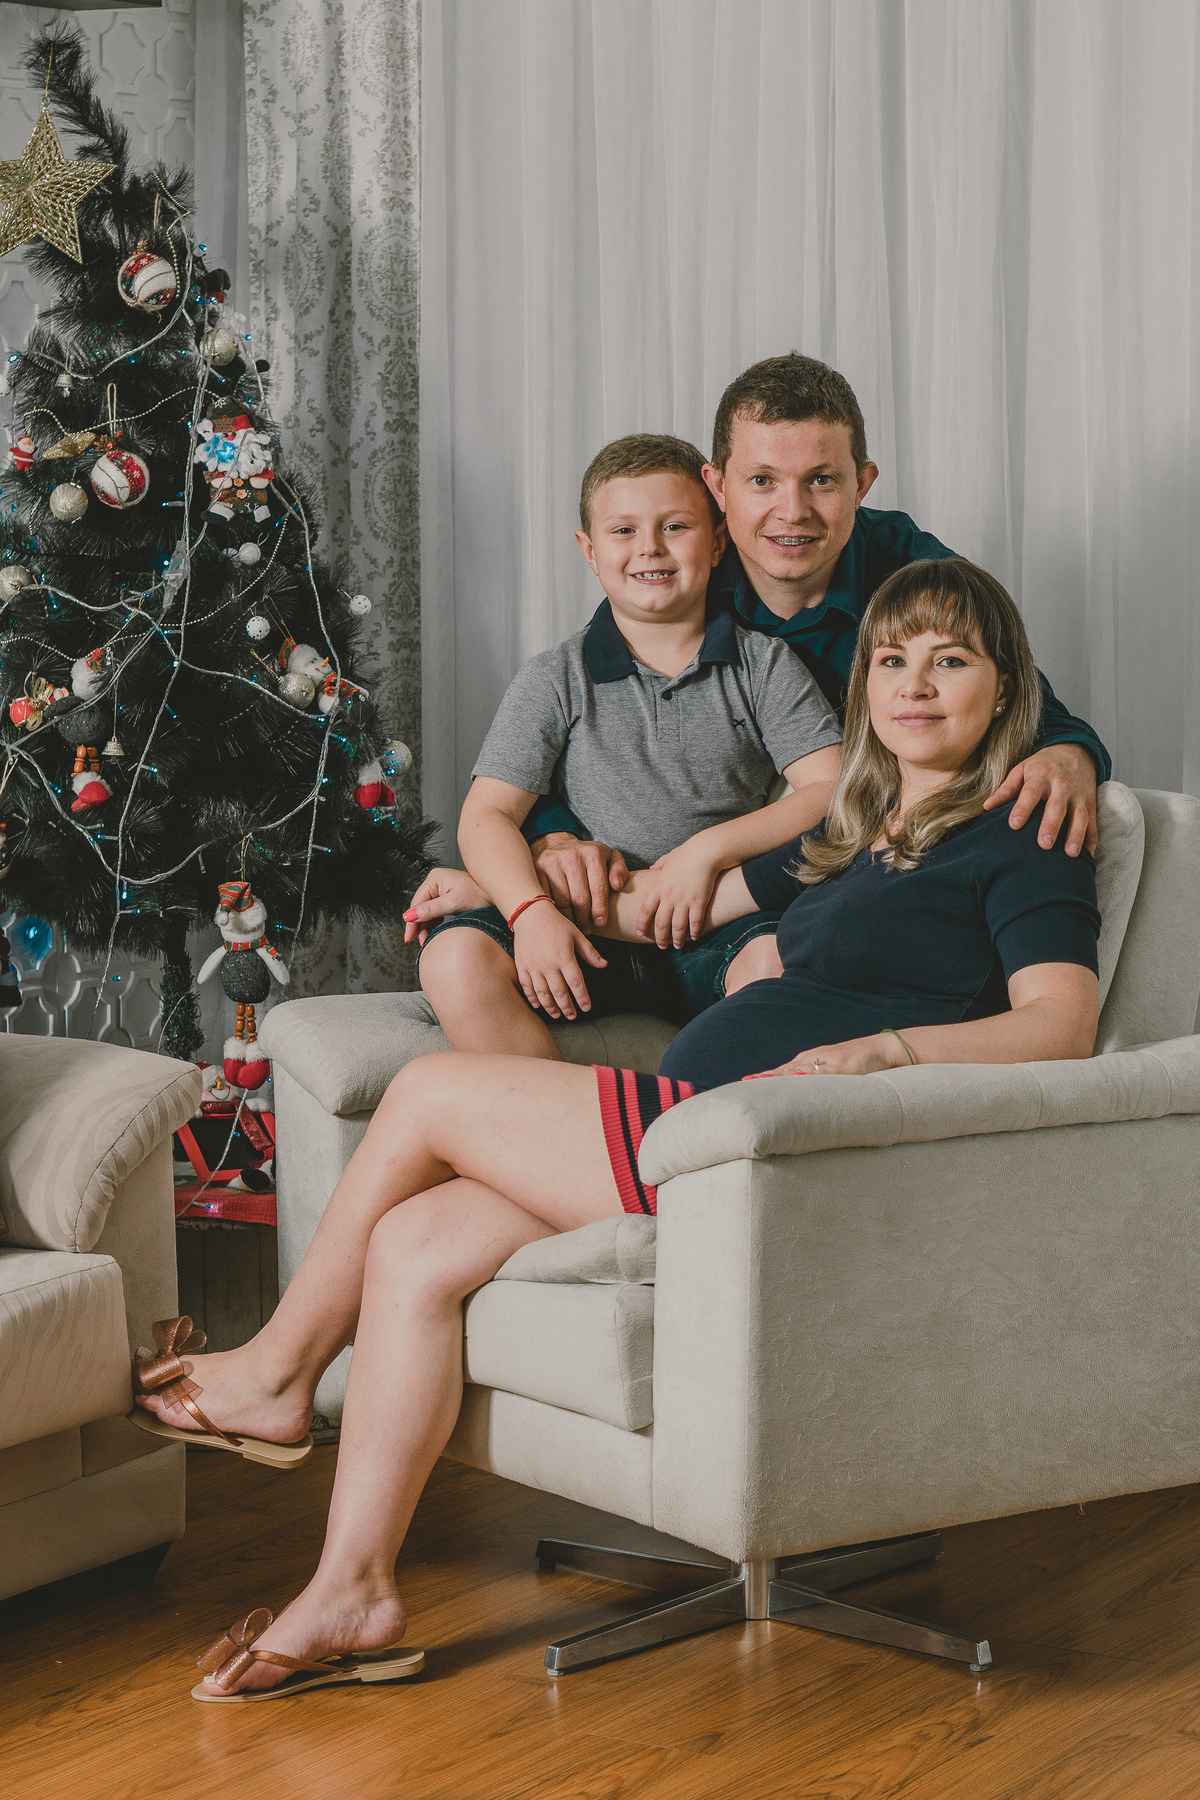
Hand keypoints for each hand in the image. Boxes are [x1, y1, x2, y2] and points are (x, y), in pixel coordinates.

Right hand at [403, 868, 489, 944]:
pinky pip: (435, 911)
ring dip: (426, 926)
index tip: (409, 936)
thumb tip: (409, 916)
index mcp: (435, 878)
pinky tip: (433, 932)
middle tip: (418, 941)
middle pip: (421, 907)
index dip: (411, 921)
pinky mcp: (448, 896)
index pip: (417, 903)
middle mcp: (436, 881)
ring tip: (426, 940)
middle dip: (419, 925)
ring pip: (427, 911)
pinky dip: (434, 923)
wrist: (498, 896)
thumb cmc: (481, 896)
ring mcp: (442, 888)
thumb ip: (430, 910)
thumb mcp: (453, 904)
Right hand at [513, 901, 607, 1019]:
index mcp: (564, 957)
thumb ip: (589, 952)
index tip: (586, 1008)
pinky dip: (533, 998)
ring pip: (543, 993)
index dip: (582, 997)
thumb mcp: (576, 934)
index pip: (576, 983)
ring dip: (551, 1007)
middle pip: (559, 992)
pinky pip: (527, 987)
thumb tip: (604, 965)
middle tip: (572, 1016)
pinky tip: (538, 1006)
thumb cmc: (556, 923)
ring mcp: (533, 966)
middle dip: (567, 1007)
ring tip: (557, 1015)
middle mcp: (548, 964)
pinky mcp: (522, 966)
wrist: (529, 913)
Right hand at [529, 833, 629, 930]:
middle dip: (585, 919)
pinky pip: (546, 899)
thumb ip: (619, 870)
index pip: (598, 889)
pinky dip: (553, 912)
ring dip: (570, 919)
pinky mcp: (537, 870)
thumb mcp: (609, 857)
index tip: (600, 923)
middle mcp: (571, 855)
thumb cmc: (587, 858)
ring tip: (575, 926)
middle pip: (580, 899)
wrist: (556, 845)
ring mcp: (552, 862)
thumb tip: (617, 886)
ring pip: (562, 902)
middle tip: (587, 929)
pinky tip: (560, 918)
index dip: (600, 910)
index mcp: (593, 853)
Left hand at [635, 842, 722, 947]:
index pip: (645, 910)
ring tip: (677, 946)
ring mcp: (684, 900)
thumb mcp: (668, 858)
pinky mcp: (698, 902)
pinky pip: (695, 923)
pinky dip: (694, 933)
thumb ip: (659, 865)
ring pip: (677, 927)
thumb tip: (653, 867)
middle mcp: (669, 896)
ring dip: (676, 939)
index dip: (642, 923)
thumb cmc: (687, 853)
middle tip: (661, 946)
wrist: (705, 851)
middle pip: (661, 923)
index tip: (640, 932)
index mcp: (659, 887)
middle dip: (660, 938)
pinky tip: (694, 938)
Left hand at [745, 1032, 907, 1077]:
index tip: (740, 1085)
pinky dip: (809, 1079)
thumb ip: (812, 1079)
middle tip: (742, 1086)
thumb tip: (795, 1091)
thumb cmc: (855, 1062)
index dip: (761, 1079)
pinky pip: (823, 1075)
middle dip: (763, 1080)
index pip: (779, 1073)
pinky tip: (797, 1081)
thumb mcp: (829, 1071)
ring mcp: (827, 1064)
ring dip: (779, 1079)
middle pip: (782, 1072)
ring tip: (759, 1084)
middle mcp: (812, 1060)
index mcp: (807, 1063)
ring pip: (797, 1072)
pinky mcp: (843, 1068)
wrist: (882, 1050)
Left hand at [983, 743, 1097, 856]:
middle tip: (1043, 844)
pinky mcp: (1091, 805)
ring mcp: (1079, 795)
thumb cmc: (1042, 766)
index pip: (1031, 792)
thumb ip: (1005, 790)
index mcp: (1041, 776)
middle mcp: (1062, 785)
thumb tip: (986, 808)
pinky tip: (1087, 857)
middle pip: (1057, 806)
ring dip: (1076, 835)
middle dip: (1051, 825)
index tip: (1014, 825)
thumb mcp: (1021, 770)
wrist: (1074, 752)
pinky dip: (1091, 841)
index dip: (1023, 808)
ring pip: (1080, 816)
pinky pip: (1093, 824)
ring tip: (1070, 854)